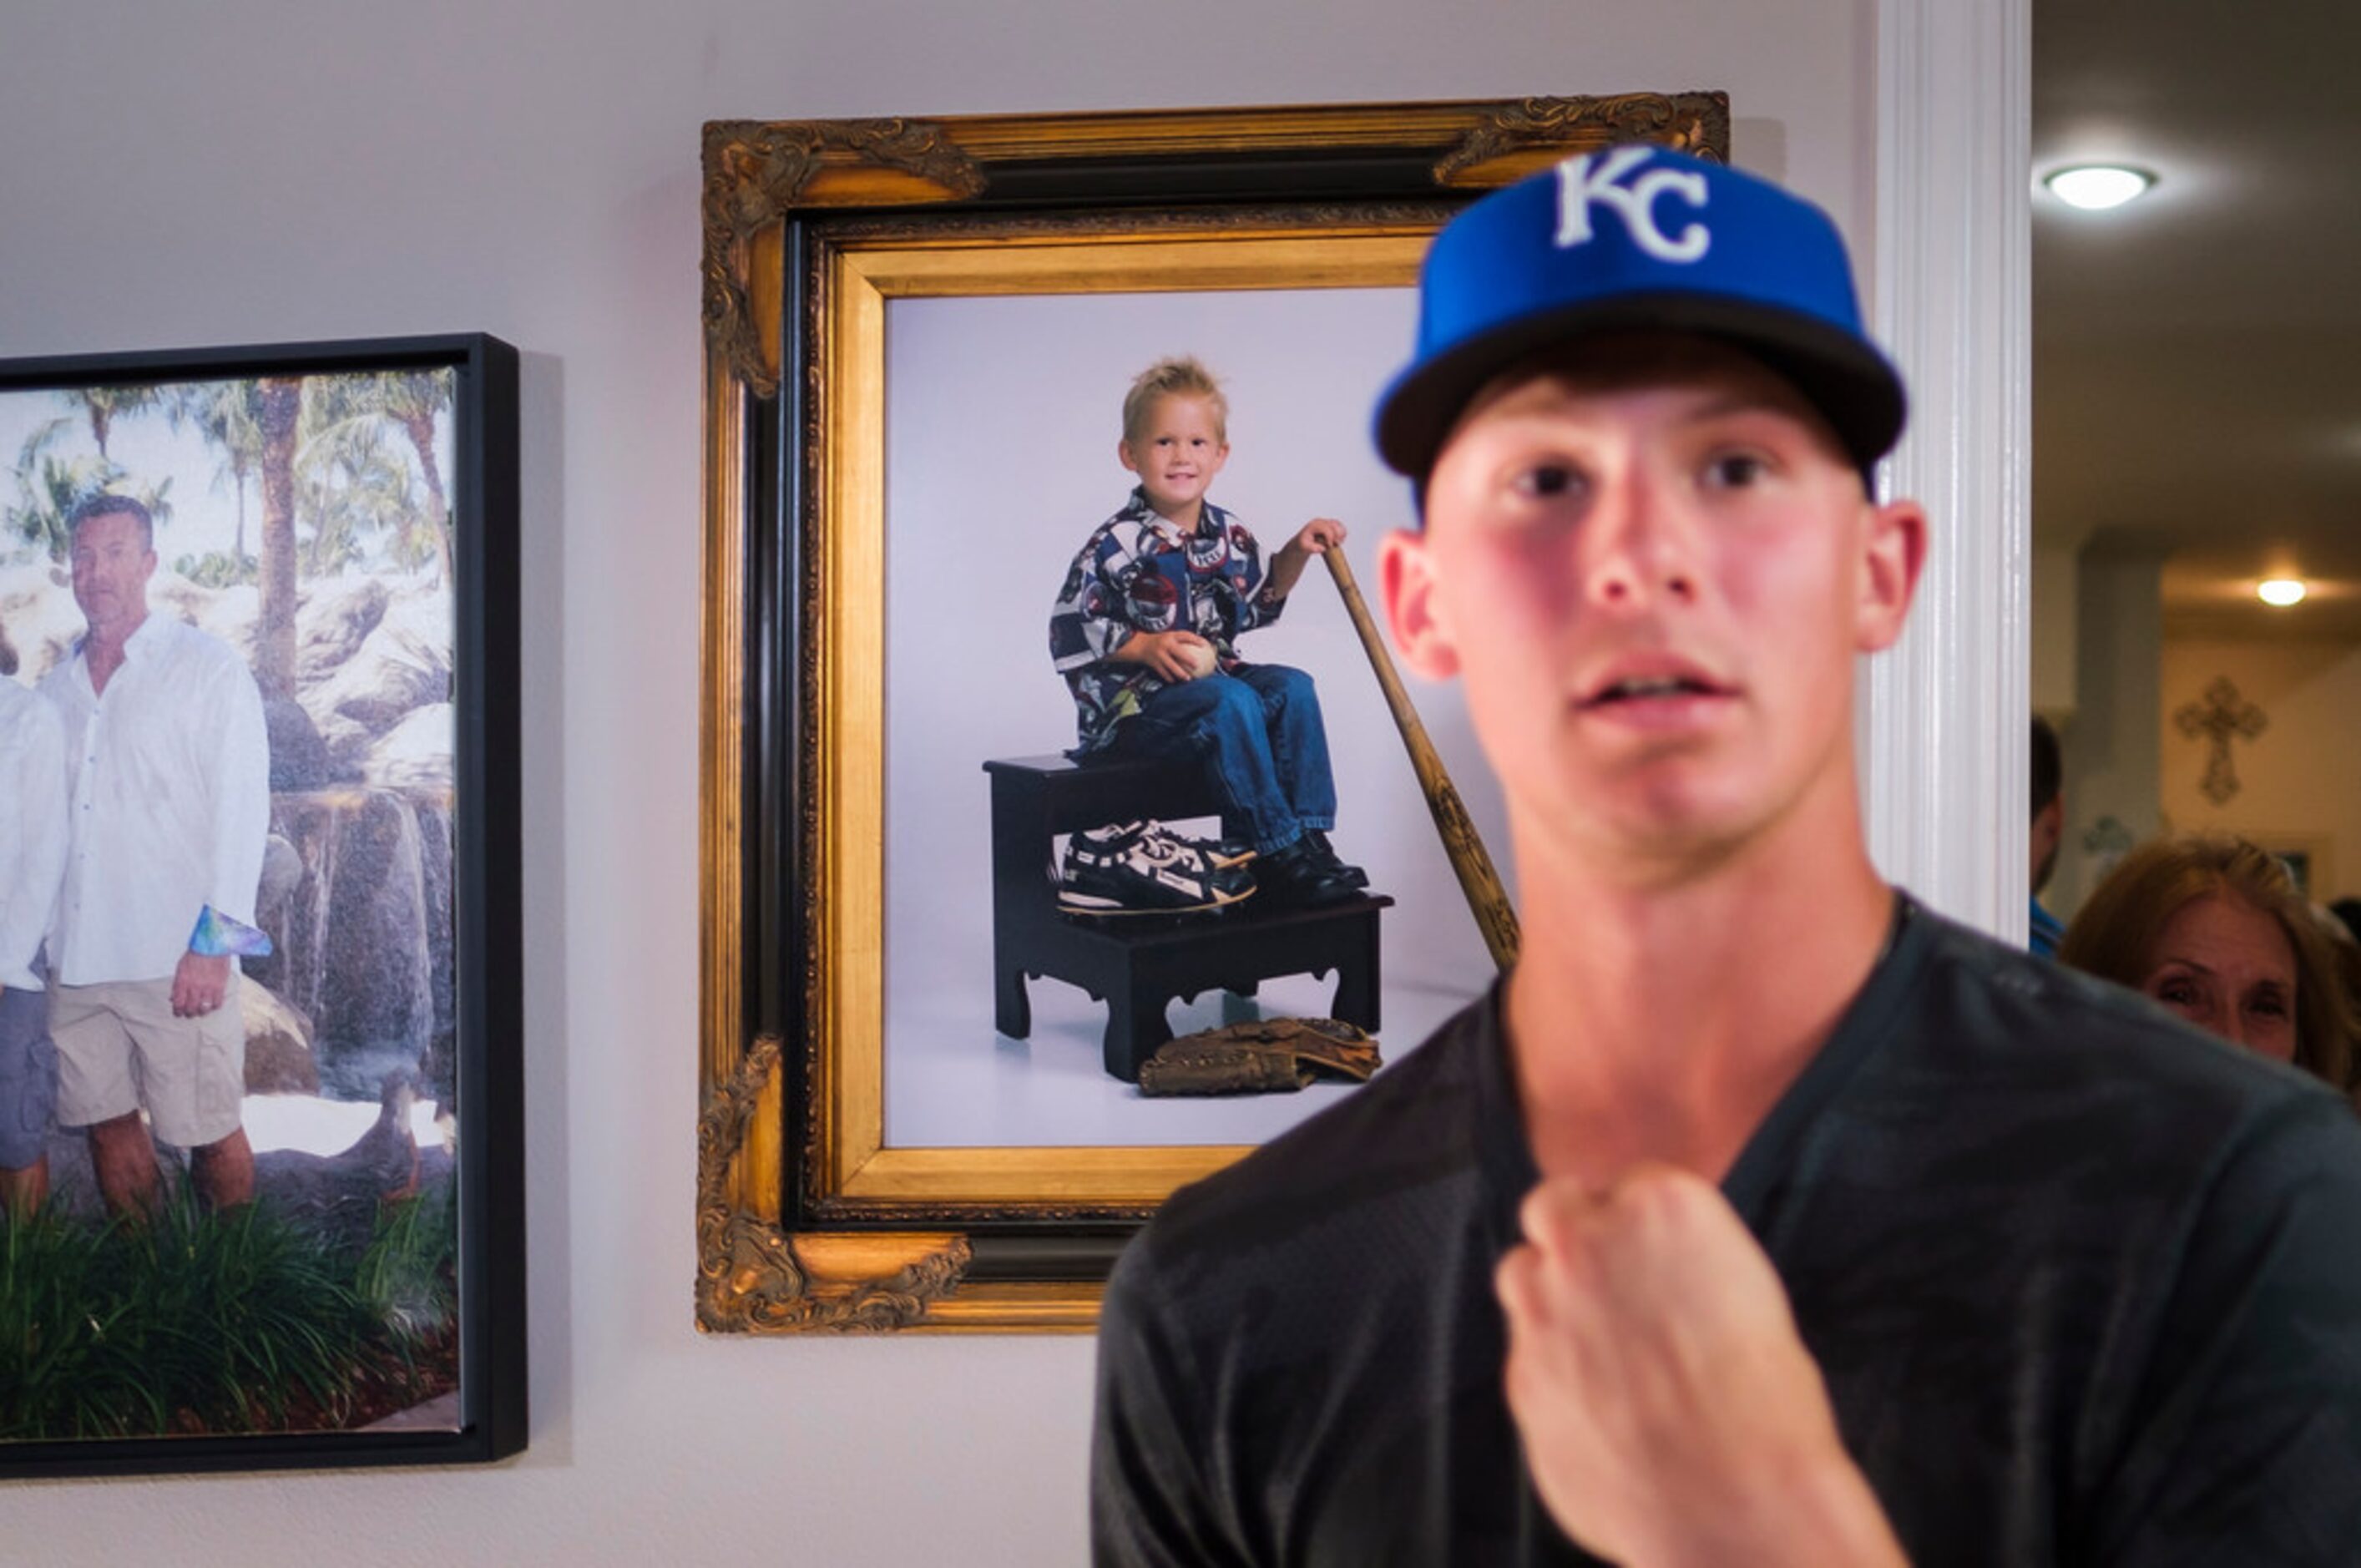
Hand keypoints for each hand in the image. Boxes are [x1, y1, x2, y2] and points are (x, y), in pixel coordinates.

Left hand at [172, 951, 233, 1017]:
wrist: (212, 946)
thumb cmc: (196, 955)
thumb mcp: (180, 968)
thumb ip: (177, 984)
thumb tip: (173, 997)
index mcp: (182, 982)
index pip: (178, 1003)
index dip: (178, 1011)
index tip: (179, 1013)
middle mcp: (194, 987)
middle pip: (190, 1008)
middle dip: (189, 1013)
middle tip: (190, 1014)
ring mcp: (207, 988)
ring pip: (203, 1008)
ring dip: (202, 1012)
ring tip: (202, 1011)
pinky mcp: (220, 986)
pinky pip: (217, 1003)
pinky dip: (214, 1006)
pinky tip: (213, 1005)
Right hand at [1121, 629, 1216, 682]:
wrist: (1138, 645)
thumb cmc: (1156, 642)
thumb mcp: (1167, 637)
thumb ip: (1179, 641)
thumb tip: (1196, 646)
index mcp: (1170, 636)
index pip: (1185, 635)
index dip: (1195, 639)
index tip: (1205, 644)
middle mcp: (1165, 644)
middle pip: (1179, 652)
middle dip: (1189, 659)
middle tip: (1197, 665)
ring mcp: (1158, 654)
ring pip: (1171, 665)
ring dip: (1180, 673)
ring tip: (1188, 679)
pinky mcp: (1153, 663)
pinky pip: (1163, 672)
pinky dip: (1169, 678)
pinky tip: (1174, 681)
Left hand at [1287, 516, 1346, 555]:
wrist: (1303, 542)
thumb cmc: (1303, 544)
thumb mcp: (1304, 547)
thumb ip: (1312, 548)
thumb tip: (1323, 548)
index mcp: (1313, 525)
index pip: (1325, 528)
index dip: (1330, 537)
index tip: (1329, 546)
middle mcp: (1320, 522)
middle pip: (1333, 525)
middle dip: (1336, 536)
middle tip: (1335, 545)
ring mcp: (1326, 522)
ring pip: (1338, 525)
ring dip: (1341, 535)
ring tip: (1338, 543)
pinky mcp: (1330, 525)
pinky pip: (1340, 527)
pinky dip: (1342, 534)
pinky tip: (1339, 540)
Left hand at [1495, 1165, 1903, 1566]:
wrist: (1734, 1499)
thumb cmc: (1766, 1403)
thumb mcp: (1745, 1293)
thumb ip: (1676, 1262)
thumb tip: (1653, 1275)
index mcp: (1660, 1206)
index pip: (1628, 1185)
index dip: (1637, 1221)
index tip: (1650, 1252)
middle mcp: (1587, 1242)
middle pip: (1553, 1206)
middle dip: (1574, 1232)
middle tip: (1606, 1275)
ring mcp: (1541, 1308)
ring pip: (1521, 1274)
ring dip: (1548, 1293)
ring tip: (1598, 1343)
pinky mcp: (1520, 1376)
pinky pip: (1524, 1353)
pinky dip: (1550, 1367)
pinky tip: (1596, 1403)